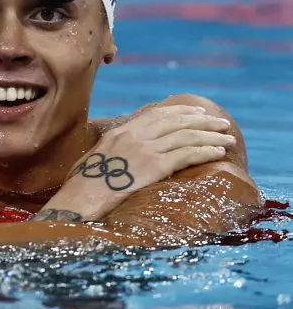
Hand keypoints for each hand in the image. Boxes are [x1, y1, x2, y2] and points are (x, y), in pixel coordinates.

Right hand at [39, 104, 234, 220]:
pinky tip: (218, 152)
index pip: (158, 115)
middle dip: (203, 121)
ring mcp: (145, 149)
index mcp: (121, 131)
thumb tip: (123, 152)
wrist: (81, 197)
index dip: (182, 112)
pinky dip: (205, 151)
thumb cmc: (83, 184)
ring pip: (187, 136)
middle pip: (177, 122)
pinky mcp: (153, 166)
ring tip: (228, 138)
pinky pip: (186, 154)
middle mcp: (134, 135)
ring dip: (211, 136)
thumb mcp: (96, 158)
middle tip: (221, 123)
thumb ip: (114, 150)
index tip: (198, 112)